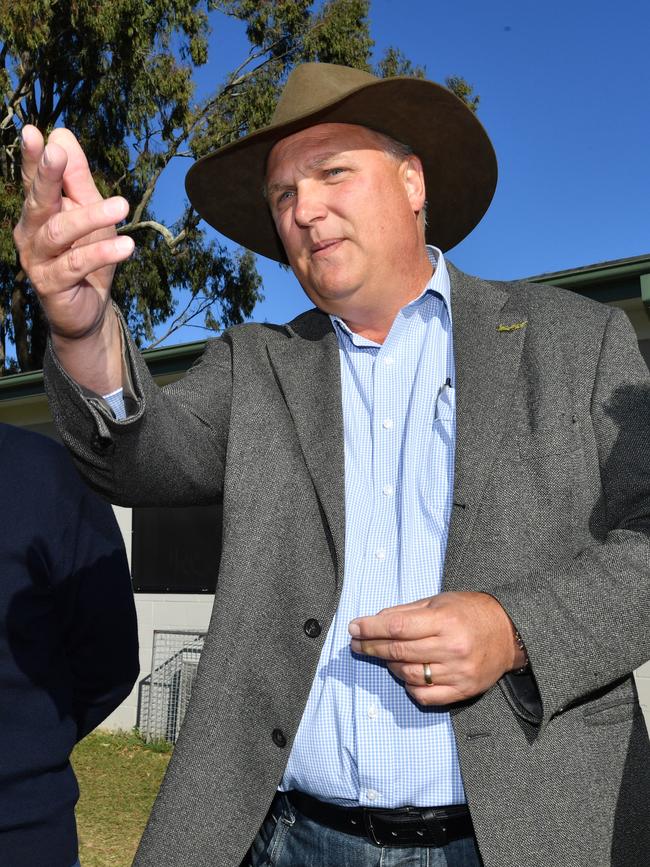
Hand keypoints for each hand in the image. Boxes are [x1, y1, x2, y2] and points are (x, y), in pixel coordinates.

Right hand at [13, 125, 133, 340]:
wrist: (87, 309)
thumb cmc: (87, 255)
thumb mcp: (88, 212)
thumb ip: (78, 178)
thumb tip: (62, 134)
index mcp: (38, 210)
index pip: (33, 179)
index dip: (32, 157)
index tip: (33, 131)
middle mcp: (31, 231)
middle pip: (39, 200)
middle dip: (48, 175)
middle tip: (57, 153)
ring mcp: (37, 259)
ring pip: (60, 232)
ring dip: (91, 217)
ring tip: (121, 207)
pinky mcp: (51, 283)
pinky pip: (77, 264)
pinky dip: (102, 253)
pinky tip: (127, 247)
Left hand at [348, 591, 524, 705]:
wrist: (510, 632)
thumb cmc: (470, 612)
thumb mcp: (439, 601)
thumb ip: (407, 612)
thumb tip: (375, 621)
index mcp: (445, 621)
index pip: (397, 627)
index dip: (371, 629)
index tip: (354, 628)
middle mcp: (451, 648)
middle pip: (398, 651)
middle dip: (371, 647)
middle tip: (356, 643)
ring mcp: (457, 672)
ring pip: (408, 675)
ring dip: (389, 665)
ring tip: (383, 656)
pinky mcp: (463, 691)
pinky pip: (424, 696)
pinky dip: (408, 686)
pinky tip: (403, 674)